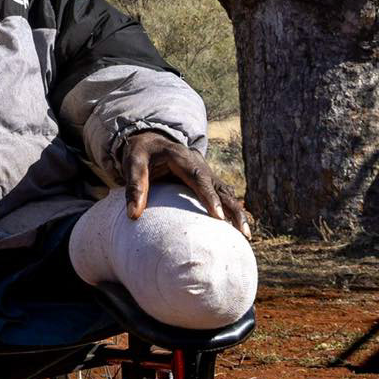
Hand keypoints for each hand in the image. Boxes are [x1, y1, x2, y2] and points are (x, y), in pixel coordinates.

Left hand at [123, 132, 251, 238]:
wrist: (151, 142)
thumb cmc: (141, 154)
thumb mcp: (133, 164)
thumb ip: (134, 186)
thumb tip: (133, 215)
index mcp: (182, 158)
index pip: (199, 178)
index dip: (210, 196)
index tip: (219, 216)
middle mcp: (200, 165)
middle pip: (222, 187)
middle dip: (234, 210)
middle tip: (243, 233)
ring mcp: (206, 174)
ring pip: (228, 193)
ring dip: (238, 213)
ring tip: (246, 237)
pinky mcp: (207, 183)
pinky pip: (224, 196)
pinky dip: (232, 211)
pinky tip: (238, 229)